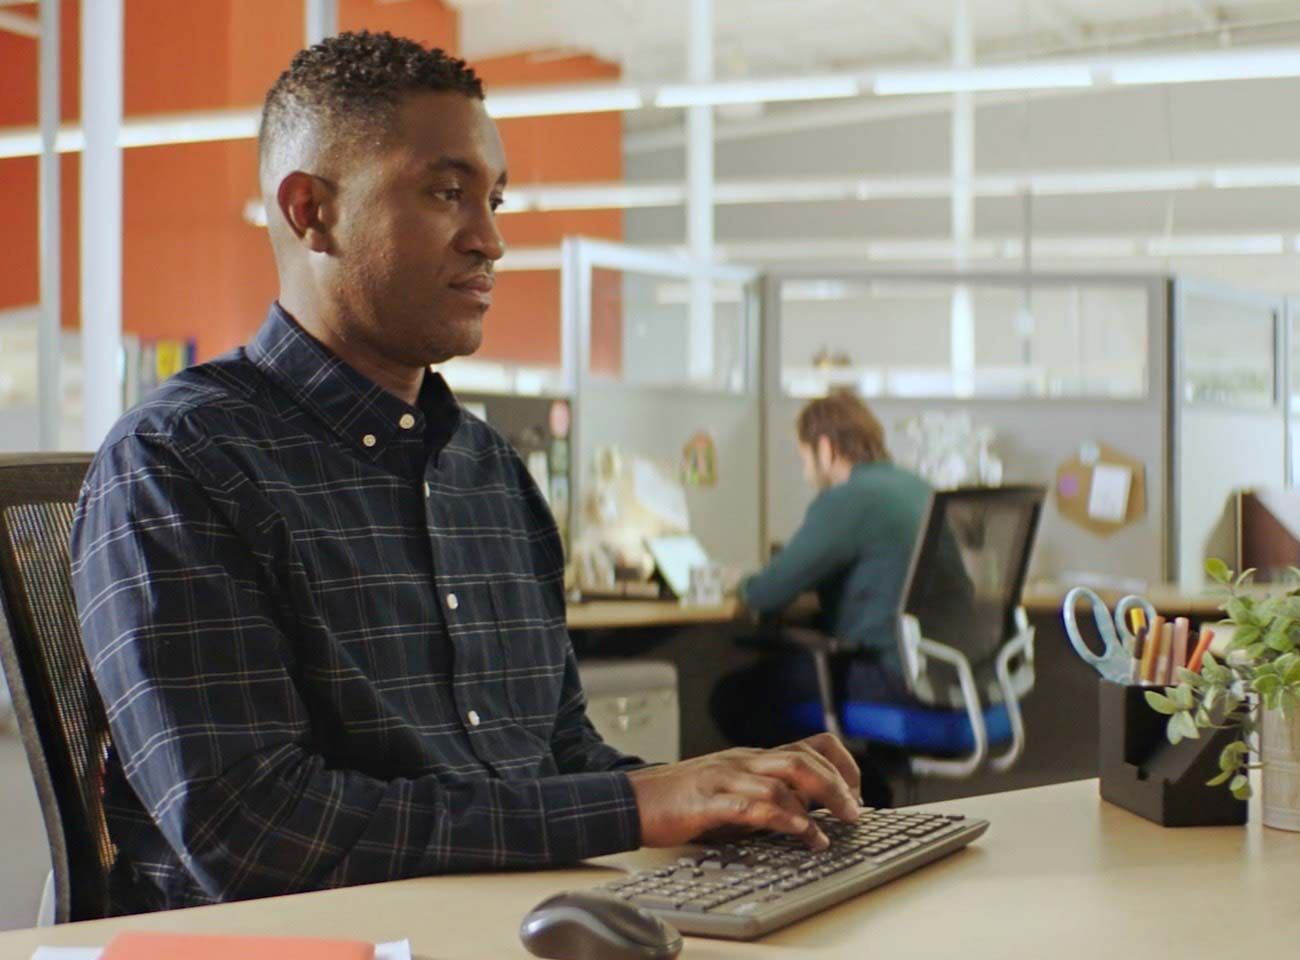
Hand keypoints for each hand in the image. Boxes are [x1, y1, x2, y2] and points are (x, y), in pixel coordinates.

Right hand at [624, 733, 861, 850]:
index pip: (810, 745)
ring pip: (781, 780)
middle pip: (802, 759)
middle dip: (837, 785)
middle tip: (854, 813)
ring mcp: (726, 778)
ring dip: (812, 807)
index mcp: (754, 758)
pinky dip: (779, 817)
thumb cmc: (683, 799)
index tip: (857, 793)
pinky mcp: (707, 801)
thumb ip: (766, 795)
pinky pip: (750, 805)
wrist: (633, 799)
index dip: (841, 766)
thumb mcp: (733, 790)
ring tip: (826, 834)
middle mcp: (744, 762)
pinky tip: (796, 830)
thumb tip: (809, 813)